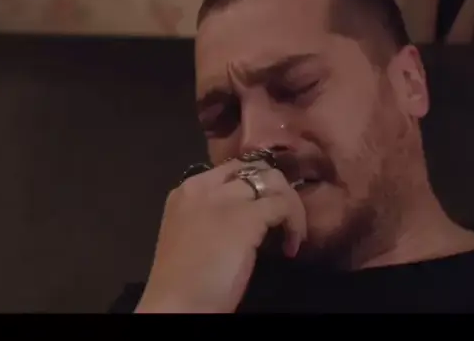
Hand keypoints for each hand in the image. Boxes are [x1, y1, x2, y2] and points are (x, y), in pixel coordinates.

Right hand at [134, 159, 306, 312]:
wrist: (178, 304)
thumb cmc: (184, 279)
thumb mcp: (194, 232)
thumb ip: (215, 214)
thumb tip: (250, 209)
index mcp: (187, 190)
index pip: (233, 169)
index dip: (258, 185)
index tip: (268, 211)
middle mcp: (204, 186)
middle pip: (256, 169)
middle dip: (278, 191)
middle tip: (285, 220)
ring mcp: (225, 199)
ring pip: (274, 181)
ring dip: (291, 206)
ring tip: (292, 234)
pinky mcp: (245, 217)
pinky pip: (284, 205)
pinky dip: (295, 224)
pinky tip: (291, 247)